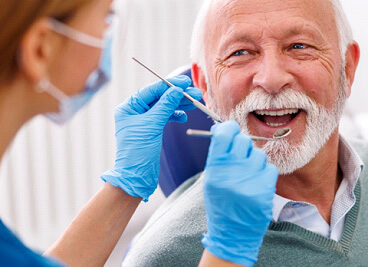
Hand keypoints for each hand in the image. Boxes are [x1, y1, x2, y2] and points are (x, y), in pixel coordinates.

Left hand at [101, 75, 201, 200]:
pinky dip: (175, 115)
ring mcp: (143, 120)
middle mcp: (135, 111)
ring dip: (179, 104)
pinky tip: (183, 116)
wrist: (136, 176)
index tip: (185, 82)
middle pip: (159, 97)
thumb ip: (165, 105)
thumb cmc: (138, 151)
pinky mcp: (151, 129)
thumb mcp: (152, 125)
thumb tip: (177, 90)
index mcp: (129, 107)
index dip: (169, 85)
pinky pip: (165, 117)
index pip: (151, 90)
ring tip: (195, 103)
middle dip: (178, 95)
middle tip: (195, 93)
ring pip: (164, 107)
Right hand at [202, 121, 277, 265]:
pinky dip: (264, 174)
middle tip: (240, 156)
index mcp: (214, 169)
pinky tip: (256, 185)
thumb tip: (224, 128)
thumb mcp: (211, 179)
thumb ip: (218, 155)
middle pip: (243, 141)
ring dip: (254, 161)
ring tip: (248, 176)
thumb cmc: (220, 202)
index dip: (229, 128)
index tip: (231, 129)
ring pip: (258, 154)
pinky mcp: (265, 190)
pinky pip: (269, 168)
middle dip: (242, 146)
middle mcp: (231, 173)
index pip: (224, 134)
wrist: (232, 233)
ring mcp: (249, 181)